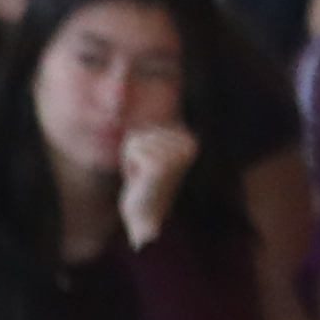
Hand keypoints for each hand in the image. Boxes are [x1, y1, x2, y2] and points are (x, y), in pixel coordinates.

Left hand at [115, 120, 199, 251]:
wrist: (146, 221)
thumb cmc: (146, 186)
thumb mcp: (154, 153)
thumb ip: (154, 134)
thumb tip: (145, 98)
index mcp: (191, 140)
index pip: (150, 126)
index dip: (142, 149)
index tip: (151, 170)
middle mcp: (189, 145)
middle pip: (141, 131)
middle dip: (135, 154)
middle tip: (146, 177)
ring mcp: (175, 155)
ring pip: (134, 140)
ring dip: (131, 161)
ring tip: (143, 179)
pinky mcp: (159, 165)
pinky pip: (130, 149)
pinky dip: (128, 167)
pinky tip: (140, 181)